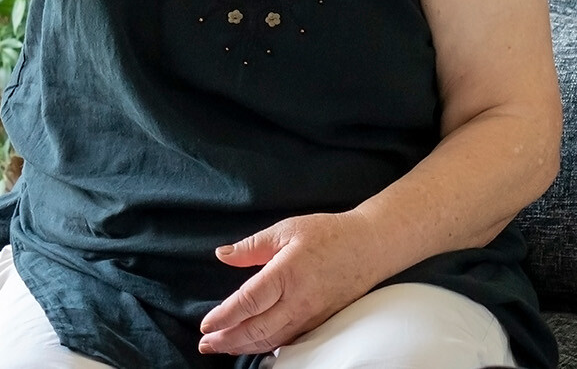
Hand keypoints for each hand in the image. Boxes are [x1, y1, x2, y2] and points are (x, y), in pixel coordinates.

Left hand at [197, 212, 385, 355]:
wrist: (370, 247)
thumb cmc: (327, 234)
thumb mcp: (285, 230)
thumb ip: (251, 246)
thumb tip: (222, 255)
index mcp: (287, 273)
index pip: (249, 302)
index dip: (225, 316)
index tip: (206, 324)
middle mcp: (299, 299)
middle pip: (258, 328)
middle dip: (228, 339)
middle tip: (206, 343)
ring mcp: (311, 314)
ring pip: (273, 338)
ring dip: (244, 346)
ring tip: (221, 347)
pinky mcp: (320, 321)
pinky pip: (289, 339)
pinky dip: (266, 345)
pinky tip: (251, 344)